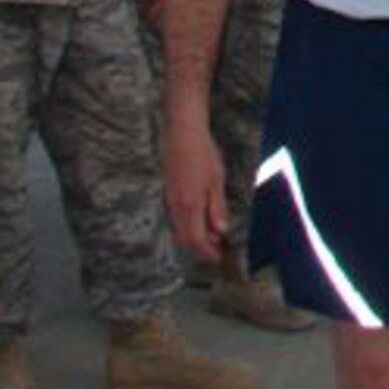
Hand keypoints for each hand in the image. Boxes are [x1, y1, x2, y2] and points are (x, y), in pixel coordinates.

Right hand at [163, 112, 228, 261]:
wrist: (182, 132)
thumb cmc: (202, 153)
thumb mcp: (216, 180)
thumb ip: (217, 207)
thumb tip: (220, 231)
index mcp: (189, 205)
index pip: (195, 239)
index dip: (206, 251)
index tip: (218, 256)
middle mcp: (175, 206)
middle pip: (185, 237)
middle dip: (201, 245)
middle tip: (218, 244)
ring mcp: (169, 198)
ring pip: (179, 227)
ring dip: (195, 233)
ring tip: (213, 229)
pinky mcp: (168, 191)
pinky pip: (176, 216)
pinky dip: (188, 222)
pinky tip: (201, 214)